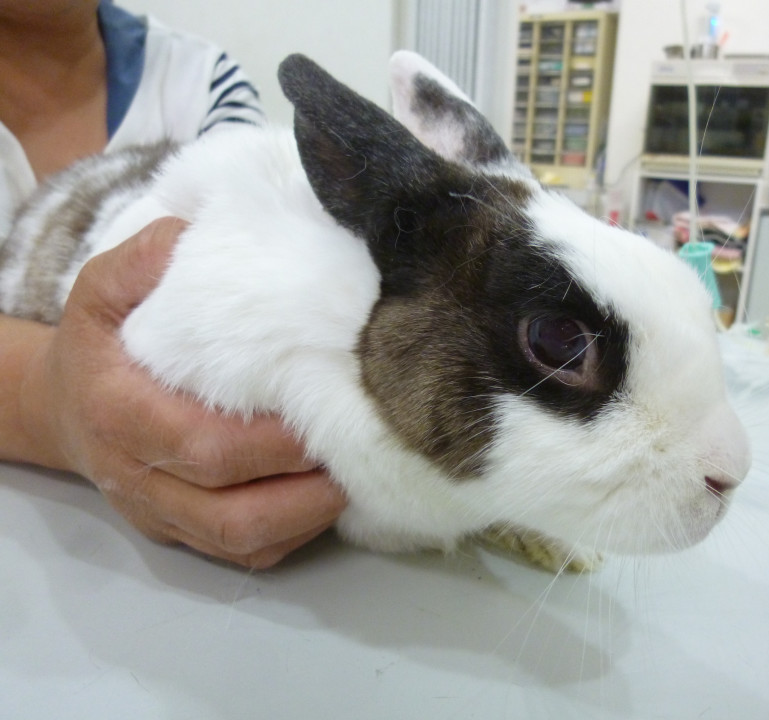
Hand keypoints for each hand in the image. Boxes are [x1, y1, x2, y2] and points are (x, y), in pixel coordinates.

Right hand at [20, 217, 346, 567]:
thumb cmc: (98, 344)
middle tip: (361, 450)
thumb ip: (143, 260)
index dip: (272, 444)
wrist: (63, 406)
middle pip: (233, 511)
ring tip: (357, 477)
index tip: (326, 415)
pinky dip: (293, 534)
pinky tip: (327, 498)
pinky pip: (245, 554)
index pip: (206, 446)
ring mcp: (161, 514)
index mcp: (122, 415)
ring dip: (308, 519)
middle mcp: (140, 478)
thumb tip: (196, 236)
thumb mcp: (102, 288)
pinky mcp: (181, 533)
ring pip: (243, 543)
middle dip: (306, 488)